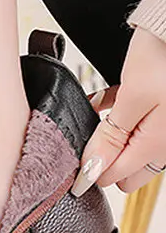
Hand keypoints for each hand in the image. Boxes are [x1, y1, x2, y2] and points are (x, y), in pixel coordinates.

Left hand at [73, 27, 165, 195]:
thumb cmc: (165, 53)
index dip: (91, 168)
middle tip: (89, 131)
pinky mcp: (163, 111)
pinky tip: (105, 100)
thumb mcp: (133, 96)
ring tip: (98, 109)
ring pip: (128, 145)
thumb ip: (112, 137)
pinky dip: (119, 115)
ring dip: (109, 132)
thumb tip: (92, 172)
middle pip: (126, 168)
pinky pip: (135, 124)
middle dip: (103, 153)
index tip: (75, 154)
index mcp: (159, 144)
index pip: (116, 178)